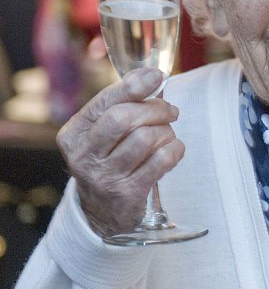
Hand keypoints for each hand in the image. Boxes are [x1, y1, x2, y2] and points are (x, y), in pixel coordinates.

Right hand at [56, 68, 185, 237]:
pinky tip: (174, 149)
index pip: (105, 102)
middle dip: (155, 109)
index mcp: (74, 134)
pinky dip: (175, 149)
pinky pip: (161, 161)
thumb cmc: (108, 162)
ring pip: (145, 138)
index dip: (134, 85)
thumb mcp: (101, 135)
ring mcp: (104, 176)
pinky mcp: (127, 193)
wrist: (102, 213)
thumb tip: (150, 75)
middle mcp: (84, 155)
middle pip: (124, 118)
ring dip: (166, 132)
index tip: (156, 77)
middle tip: (170, 112)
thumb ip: (120, 105)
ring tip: (168, 135)